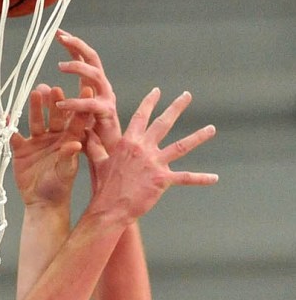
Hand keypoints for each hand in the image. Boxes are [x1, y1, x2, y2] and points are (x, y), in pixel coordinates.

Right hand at [11, 84, 90, 207]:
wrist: (42, 202)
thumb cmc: (59, 188)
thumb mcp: (66, 173)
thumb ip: (68, 157)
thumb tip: (74, 143)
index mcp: (68, 141)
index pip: (75, 121)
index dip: (80, 107)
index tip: (86, 90)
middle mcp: (53, 137)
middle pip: (53, 116)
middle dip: (54, 103)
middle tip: (55, 89)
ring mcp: (36, 142)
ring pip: (35, 121)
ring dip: (35, 108)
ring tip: (36, 93)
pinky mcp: (21, 149)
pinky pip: (14, 136)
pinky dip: (10, 127)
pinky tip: (6, 117)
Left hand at [56, 31, 121, 162]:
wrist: (108, 160)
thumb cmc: (91, 140)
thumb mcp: (70, 118)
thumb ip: (58, 103)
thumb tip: (40, 88)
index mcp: (94, 87)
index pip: (84, 59)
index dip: (73, 45)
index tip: (58, 33)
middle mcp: (102, 90)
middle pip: (92, 59)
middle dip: (77, 46)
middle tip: (61, 37)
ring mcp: (106, 100)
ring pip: (94, 75)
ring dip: (78, 68)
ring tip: (60, 67)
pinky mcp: (106, 115)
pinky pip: (89, 105)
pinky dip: (75, 103)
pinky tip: (60, 103)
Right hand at [85, 87, 216, 224]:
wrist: (109, 208)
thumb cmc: (103, 187)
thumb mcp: (98, 162)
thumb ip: (95, 147)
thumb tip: (85, 133)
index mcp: (129, 142)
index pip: (141, 116)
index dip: (149, 102)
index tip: (158, 91)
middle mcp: (144, 148)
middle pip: (164, 123)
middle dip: (176, 107)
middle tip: (187, 95)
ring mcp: (155, 163)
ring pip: (181, 146)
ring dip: (198, 136)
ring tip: (212, 129)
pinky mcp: (162, 180)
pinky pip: (186, 178)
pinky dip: (201, 179)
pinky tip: (214, 178)